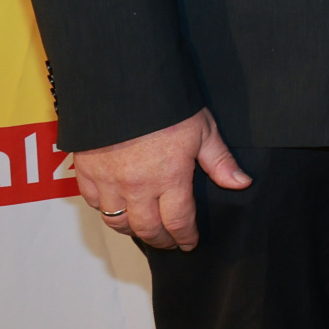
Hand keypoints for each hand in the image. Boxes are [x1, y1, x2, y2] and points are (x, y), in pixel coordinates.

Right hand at [74, 108, 250, 251]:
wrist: (122, 84)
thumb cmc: (166, 105)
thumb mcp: (203, 130)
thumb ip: (220, 161)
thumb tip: (242, 183)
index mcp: (169, 178)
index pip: (179, 221)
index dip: (185, 236)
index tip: (190, 243)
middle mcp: (137, 186)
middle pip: (147, 229)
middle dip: (161, 240)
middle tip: (170, 242)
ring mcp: (109, 181)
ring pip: (117, 221)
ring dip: (132, 230)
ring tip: (145, 229)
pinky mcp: (86, 171)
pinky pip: (94, 203)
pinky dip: (106, 210)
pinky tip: (118, 208)